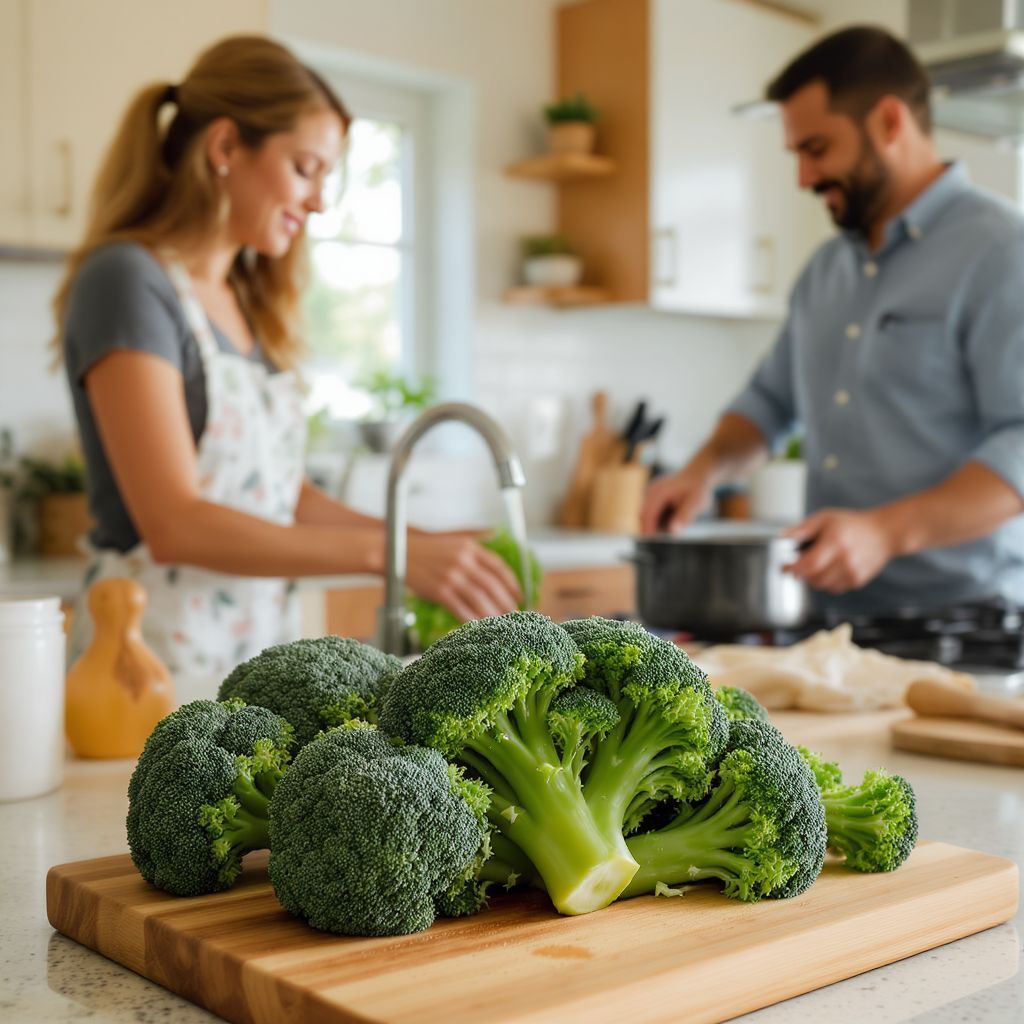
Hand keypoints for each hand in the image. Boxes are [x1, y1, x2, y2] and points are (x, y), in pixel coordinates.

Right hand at [407, 531, 521, 620]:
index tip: (519, 595)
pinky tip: (479, 626)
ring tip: (501, 623)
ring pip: (479, 599)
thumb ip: (474, 549)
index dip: (512, 583)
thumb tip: (496, 559)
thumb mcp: (453, 542)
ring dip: (492, 613)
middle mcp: (463, 561)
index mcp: (469, 548)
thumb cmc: (426, 550)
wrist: (396, 552)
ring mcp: (451, 576)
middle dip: (506, 602)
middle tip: (515, 614)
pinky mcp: (439, 591)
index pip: (498, 566)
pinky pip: (461, 609)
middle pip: (492, 585)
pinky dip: (472, 619)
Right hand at [640, 466, 714, 534]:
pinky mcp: (652, 498)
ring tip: (676, 521)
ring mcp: (650, 494)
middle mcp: (651, 492)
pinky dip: (659, 520)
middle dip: (651, 529)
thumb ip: (685, 517)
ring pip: (646, 516)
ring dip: (656, 524)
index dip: (648, 530)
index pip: (647, 515)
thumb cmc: (697, 489)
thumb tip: (673, 532)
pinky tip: (673, 517)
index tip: (654, 544)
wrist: (697, 476)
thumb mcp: (696, 503)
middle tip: (665, 541)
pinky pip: (651, 513)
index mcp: (659, 492)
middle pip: (643, 516)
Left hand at [783, 508, 895, 593]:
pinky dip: (826, 582)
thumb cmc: (852, 524)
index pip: (808, 564)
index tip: (784, 567)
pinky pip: (834, 589)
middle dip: (801, 573)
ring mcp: (853, 572)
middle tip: (797, 565)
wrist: (883, 533)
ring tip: (815, 566)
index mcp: (835, 542)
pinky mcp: (858, 581)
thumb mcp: (825, 518)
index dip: (792, 568)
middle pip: (813, 578)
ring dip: (812, 579)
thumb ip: (803, 528)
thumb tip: (783, 537)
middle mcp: (845, 559)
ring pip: (822, 586)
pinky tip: (829, 569)